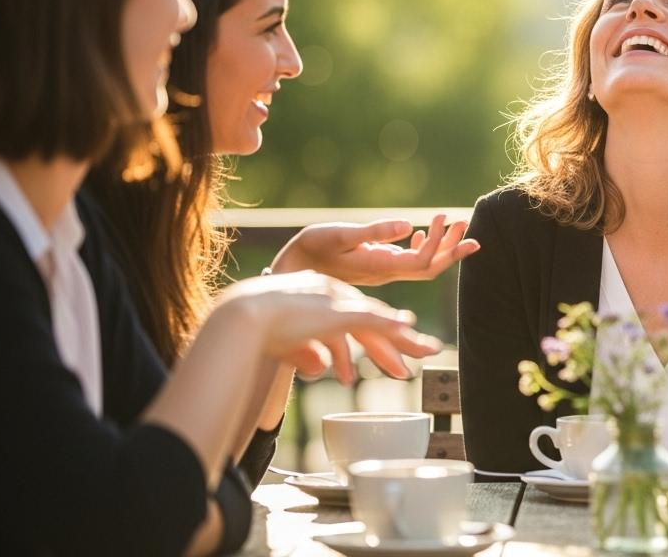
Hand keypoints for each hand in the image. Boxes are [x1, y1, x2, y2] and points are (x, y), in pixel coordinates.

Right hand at [214, 272, 441, 384]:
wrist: (240, 318)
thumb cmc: (254, 334)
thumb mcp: (286, 348)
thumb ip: (304, 357)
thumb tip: (318, 370)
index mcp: (322, 302)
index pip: (359, 318)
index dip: (381, 334)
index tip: (399, 349)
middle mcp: (332, 298)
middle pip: (375, 318)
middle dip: (401, 339)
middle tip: (427, 350)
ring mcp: (334, 303)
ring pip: (378, 321)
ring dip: (404, 338)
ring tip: (428, 350)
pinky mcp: (332, 312)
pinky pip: (367, 318)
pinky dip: (388, 324)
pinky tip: (407, 327)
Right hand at [269, 214, 478, 285]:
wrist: (291, 269)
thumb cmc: (312, 248)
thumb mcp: (342, 235)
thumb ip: (374, 232)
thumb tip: (409, 226)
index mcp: (380, 267)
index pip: (423, 263)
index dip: (441, 243)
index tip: (444, 216)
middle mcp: (385, 274)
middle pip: (430, 268)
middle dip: (451, 248)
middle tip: (466, 223)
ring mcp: (382, 271)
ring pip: (421, 265)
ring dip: (442, 246)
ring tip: (456, 224)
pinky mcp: (375, 266)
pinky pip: (408, 262)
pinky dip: (422, 247)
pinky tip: (422, 233)